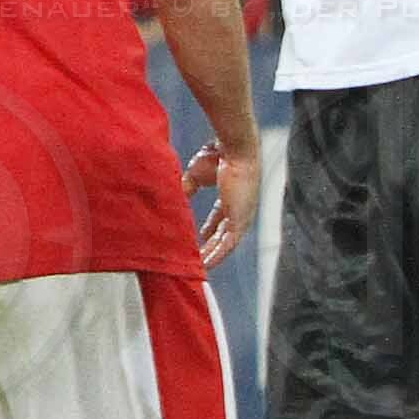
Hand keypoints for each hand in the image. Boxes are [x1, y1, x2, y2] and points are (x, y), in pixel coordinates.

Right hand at [186, 133, 260, 269]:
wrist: (233, 150)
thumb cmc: (218, 155)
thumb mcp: (196, 175)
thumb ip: (188, 187)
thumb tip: (177, 196)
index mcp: (232, 196)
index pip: (220, 219)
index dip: (209, 230)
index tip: (199, 239)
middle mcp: (239, 208)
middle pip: (223, 234)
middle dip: (209, 247)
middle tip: (196, 260)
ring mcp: (241, 216)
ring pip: (225, 243)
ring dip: (212, 256)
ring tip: (198, 268)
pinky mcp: (240, 221)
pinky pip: (228, 244)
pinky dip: (217, 255)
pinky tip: (205, 265)